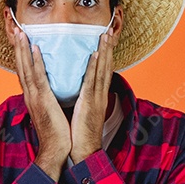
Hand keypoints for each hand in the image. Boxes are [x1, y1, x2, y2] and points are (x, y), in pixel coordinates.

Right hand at [10, 25, 70, 180]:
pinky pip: (38, 77)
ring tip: (21, 32)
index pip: (24, 73)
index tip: (20, 41)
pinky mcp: (44, 100)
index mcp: (33, 98)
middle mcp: (30, 95)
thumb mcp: (52, 113)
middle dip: (18, 48)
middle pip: (21, 67)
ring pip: (27, 68)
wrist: (56, 150)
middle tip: (16, 30)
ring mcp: (35, 97)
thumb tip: (54, 92)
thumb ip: (50, 100)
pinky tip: (35, 48)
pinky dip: (36, 61)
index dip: (21, 57)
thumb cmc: (58, 133)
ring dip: (23, 49)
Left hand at [70, 26, 116, 163]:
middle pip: (105, 67)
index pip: (102, 73)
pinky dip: (94, 67)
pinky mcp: (89, 104)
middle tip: (109, 30)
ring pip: (101, 70)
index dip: (105, 56)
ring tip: (105, 35)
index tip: (105, 41)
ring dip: (104, 51)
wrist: (83, 153)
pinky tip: (95, 54)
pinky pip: (92, 82)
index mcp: (97, 98)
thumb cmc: (79, 137)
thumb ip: (80, 101)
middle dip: (108, 48)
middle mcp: (99, 96)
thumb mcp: (80, 114)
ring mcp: (96, 99)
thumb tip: (74, 93)